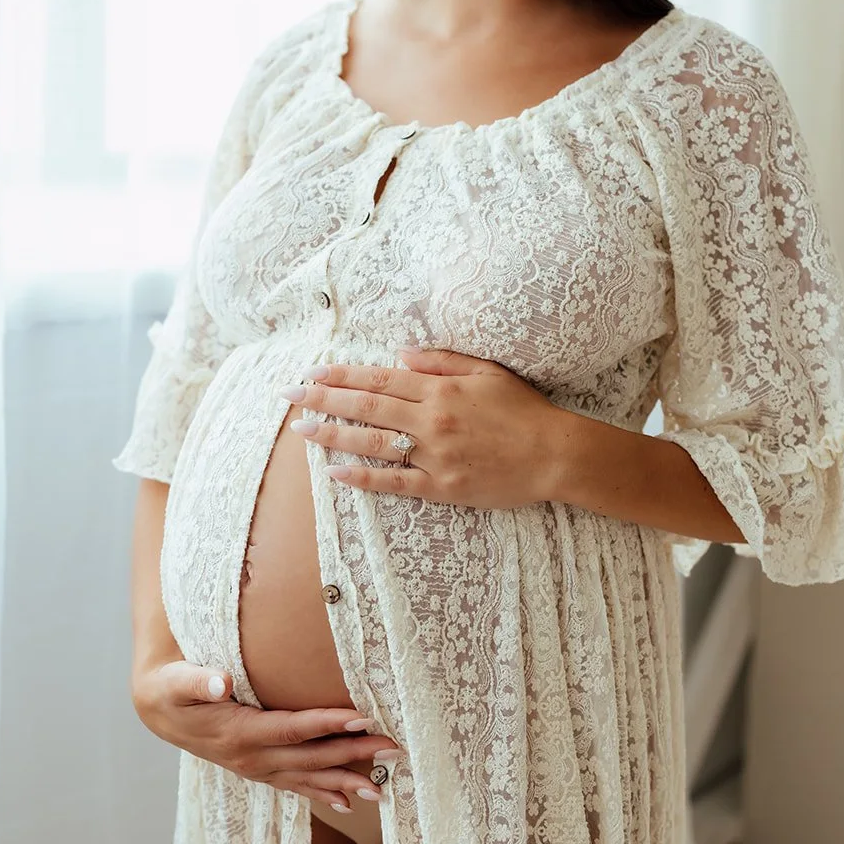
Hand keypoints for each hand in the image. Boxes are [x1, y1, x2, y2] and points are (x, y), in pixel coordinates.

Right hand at [132, 661, 404, 807]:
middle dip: (353, 754)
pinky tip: (347, 803)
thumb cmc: (173, 689)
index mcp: (239, 733)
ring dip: (346, 782)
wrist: (160, 711)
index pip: (293, 729)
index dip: (328, 724)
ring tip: (383, 789)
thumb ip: (198, 680)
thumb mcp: (177, 681)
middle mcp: (252, 758)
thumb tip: (220, 681)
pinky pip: (295, 785)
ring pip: (308, 778)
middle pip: (311, 758)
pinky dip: (321, 793)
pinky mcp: (258, 769)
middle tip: (393, 750)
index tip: (363, 719)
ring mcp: (256, 768)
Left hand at [279, 345, 565, 507]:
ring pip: (373, 443)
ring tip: (302, 430)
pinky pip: (395, 483)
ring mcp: (435, 456)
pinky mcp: (442, 488)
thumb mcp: (487, 372)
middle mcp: (431, 421)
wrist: (555, 455)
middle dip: (323, 400)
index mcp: (441, 390)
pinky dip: (364, 478)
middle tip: (289, 395)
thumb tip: (398, 354)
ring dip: (334, 435)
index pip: (380, 379)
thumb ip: (442, 361)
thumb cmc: (523, 410)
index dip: (342, 376)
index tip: (313, 372)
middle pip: (366, 407)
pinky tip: (337, 473)